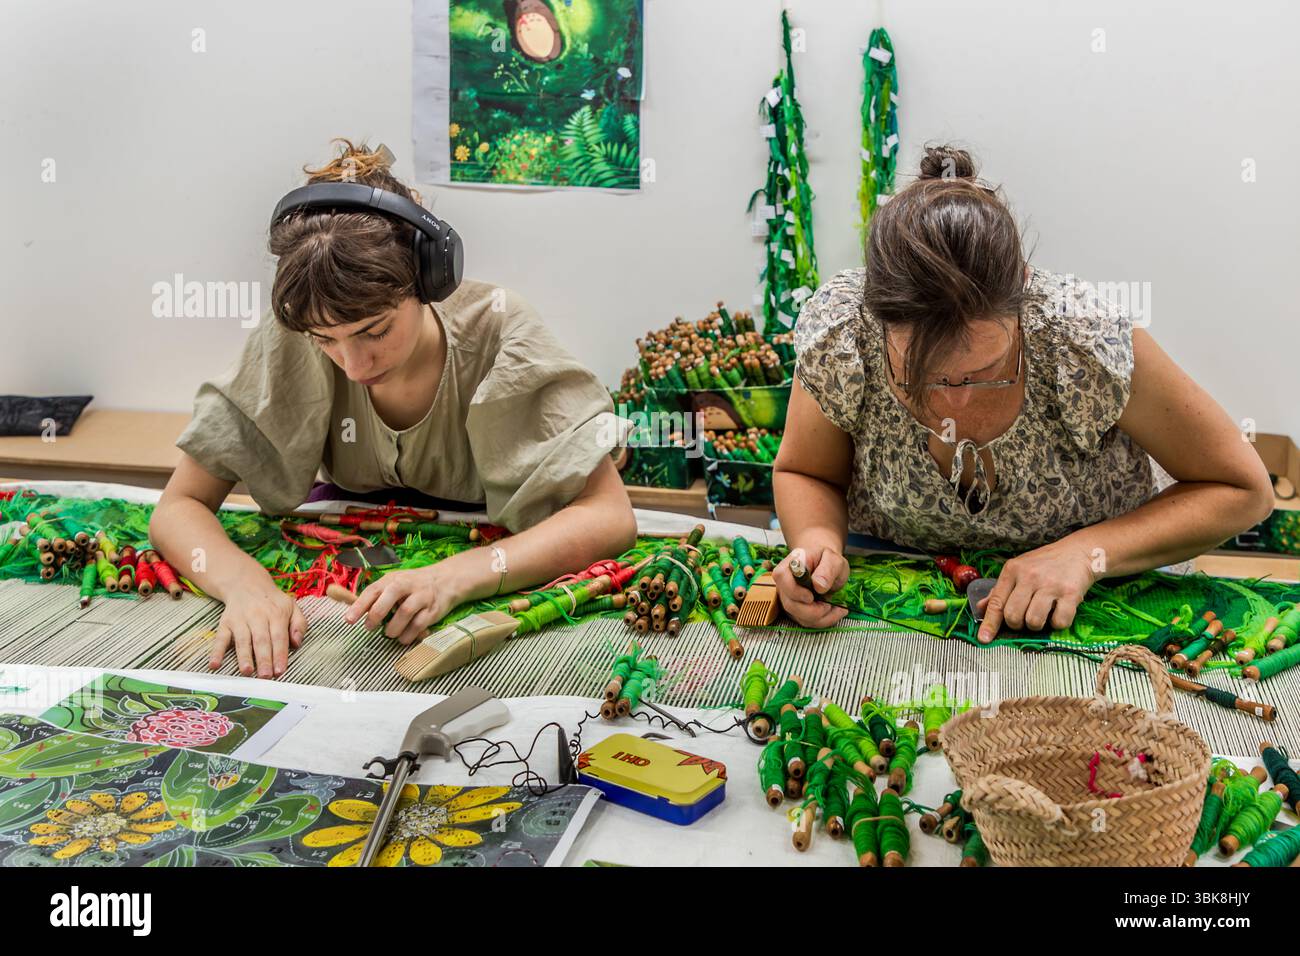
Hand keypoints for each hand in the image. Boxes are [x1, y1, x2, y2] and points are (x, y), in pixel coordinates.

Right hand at [211, 572, 305, 677]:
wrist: (246, 583)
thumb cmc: (273, 601)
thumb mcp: (292, 606)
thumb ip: (299, 624)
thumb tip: (297, 643)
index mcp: (276, 614)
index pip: (279, 637)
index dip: (279, 654)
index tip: (280, 670)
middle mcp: (258, 616)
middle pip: (261, 640)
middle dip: (263, 659)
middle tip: (265, 676)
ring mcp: (240, 620)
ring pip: (242, 640)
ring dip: (244, 656)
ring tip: (247, 671)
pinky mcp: (226, 623)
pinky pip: (220, 638)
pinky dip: (216, 651)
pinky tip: (215, 664)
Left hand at [344, 565, 462, 644]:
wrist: (446, 580)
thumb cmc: (413, 585)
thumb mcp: (395, 582)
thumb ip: (377, 596)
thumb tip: (354, 612)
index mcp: (393, 579)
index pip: (373, 591)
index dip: (359, 606)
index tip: (348, 620)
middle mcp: (407, 585)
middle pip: (388, 599)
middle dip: (376, 616)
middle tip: (370, 627)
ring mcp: (422, 597)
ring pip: (404, 614)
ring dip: (393, 629)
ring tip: (389, 633)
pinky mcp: (433, 610)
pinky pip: (418, 625)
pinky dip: (408, 635)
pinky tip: (403, 637)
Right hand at [772, 546, 849, 628]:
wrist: (825, 564)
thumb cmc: (826, 559)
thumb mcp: (833, 559)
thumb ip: (827, 570)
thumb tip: (819, 586)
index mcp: (791, 565)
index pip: (782, 579)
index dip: (795, 591)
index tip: (811, 596)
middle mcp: (785, 583)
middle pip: (790, 604)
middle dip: (813, 611)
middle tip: (830, 604)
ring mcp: (789, 597)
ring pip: (799, 617)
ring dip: (822, 618)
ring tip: (837, 608)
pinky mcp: (796, 609)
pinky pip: (806, 621)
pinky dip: (823, 620)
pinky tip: (833, 611)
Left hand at [977, 540, 1098, 642]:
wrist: (1078, 551)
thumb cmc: (1044, 563)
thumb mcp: (1018, 569)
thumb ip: (999, 590)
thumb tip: (981, 608)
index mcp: (1012, 570)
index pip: (996, 602)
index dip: (989, 623)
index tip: (984, 639)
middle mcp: (1029, 576)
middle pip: (1013, 616)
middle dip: (1016, 625)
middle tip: (1023, 619)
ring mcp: (1051, 585)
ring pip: (1034, 621)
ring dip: (1036, 626)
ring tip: (1041, 615)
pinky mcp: (1071, 593)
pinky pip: (1059, 622)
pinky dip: (1057, 623)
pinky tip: (1058, 612)